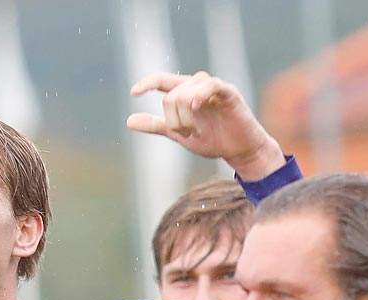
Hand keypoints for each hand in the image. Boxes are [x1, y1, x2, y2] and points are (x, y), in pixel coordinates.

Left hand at [127, 72, 284, 180]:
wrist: (239, 150)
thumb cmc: (212, 139)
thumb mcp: (179, 134)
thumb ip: (156, 125)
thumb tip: (129, 120)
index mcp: (185, 94)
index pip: (163, 80)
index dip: (148, 83)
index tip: (134, 92)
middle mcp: (198, 86)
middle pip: (171, 96)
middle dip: (173, 120)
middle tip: (186, 133)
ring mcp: (214, 88)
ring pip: (186, 93)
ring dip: (185, 117)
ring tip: (196, 131)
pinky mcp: (229, 93)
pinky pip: (211, 85)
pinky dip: (199, 95)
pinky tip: (196, 107)